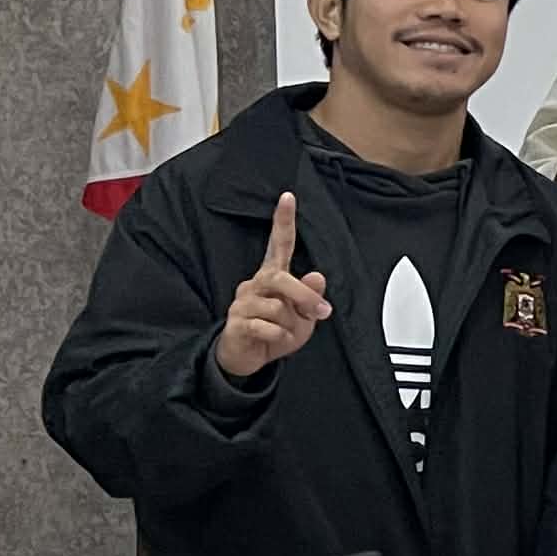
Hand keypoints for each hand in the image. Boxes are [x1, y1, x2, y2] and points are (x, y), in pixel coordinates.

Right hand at [212, 191, 334, 382]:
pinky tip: (274, 342)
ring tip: (284, 333)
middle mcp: (255, 284)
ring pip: (277, 308)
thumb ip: (310, 296)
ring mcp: (242, 303)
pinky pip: (267, 328)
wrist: (248, 358)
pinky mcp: (236, 323)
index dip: (283, 221)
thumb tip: (317, 276)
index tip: (288, 197)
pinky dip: (279, 339)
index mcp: (273, 277)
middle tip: (321, 312)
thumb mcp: (303, 317)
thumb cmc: (275, 332)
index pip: (279, 244)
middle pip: (281, 277)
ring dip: (291, 326)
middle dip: (304, 296)